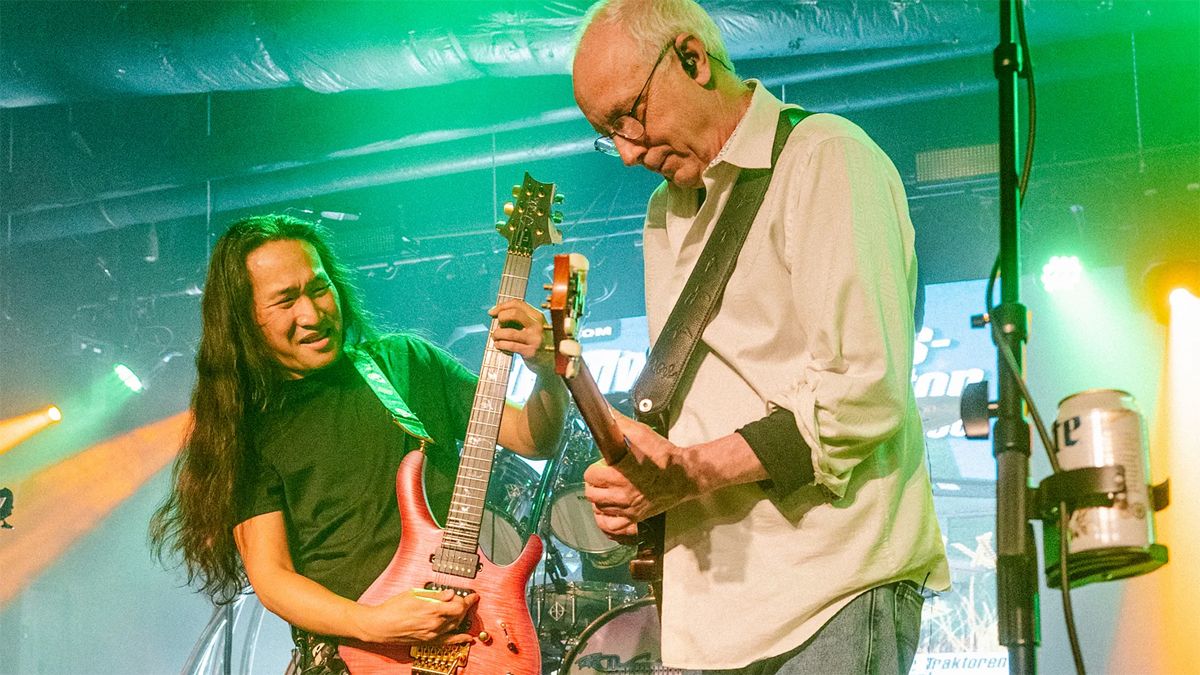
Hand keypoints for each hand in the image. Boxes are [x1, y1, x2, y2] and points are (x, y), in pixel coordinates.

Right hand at [355, 588, 478, 643]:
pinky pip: (448, 641)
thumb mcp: (414, 594)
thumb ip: (434, 595)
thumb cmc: (393, 608)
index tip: (472, 595)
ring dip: (461, 618)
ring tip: (463, 610)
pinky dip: (460, 639)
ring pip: (455, 626)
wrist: (380, 625)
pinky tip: (467, 638)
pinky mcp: (428, 640)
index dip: (467, 599)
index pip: (458, 605)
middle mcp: (435, 623)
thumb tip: (449, 593)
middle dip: (465, 606)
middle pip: (459, 615)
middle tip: (467, 600)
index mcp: (432, 609)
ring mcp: (432, 633)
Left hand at [488, 299, 553, 373]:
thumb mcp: (531, 325)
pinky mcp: (531, 351)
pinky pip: (511, 346)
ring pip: (510, 332)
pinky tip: (498, 345)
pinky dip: (501, 344)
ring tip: (495, 336)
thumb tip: (495, 312)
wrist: (549, 359)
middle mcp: (537, 325)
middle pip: (515, 313)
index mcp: (537, 316)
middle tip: (497, 325)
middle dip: (501, 317)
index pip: (517, 304)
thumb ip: (517, 317)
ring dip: (498, 334)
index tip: (492, 313)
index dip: (502, 306)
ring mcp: (535, 339)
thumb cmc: (534, 340)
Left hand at [582, 413, 698, 538]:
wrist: (685, 475)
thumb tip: (605, 412)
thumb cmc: (664, 456)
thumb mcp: (642, 434)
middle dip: (594, 483)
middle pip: (591, 493)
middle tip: (602, 477)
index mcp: (619, 474)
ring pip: (599, 509)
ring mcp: (628, 508)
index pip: (590, 475)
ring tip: (605, 491)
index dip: (594, 468)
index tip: (602, 465)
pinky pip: (612, 526)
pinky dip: (605, 520)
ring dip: (599, 499)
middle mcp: (621, 494)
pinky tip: (606, 512)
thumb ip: (620, 424)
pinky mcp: (636, 518)